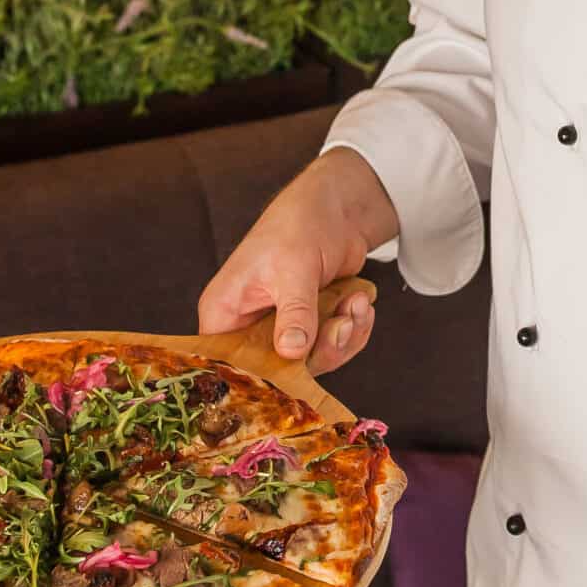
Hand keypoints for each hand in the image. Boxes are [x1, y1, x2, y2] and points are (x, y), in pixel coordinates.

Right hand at [195, 147, 396, 378]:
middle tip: (342, 323)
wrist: (338, 208)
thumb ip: (294, 312)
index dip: (258, 377)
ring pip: (313, 361)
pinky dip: (353, 328)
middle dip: (321, 349)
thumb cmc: (298, 225)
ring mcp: (283, 327)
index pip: (228, 363)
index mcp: (226, 312)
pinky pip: (334, 347)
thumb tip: (291, 352)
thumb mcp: (293, 269)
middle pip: (279, 370)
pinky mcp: (312, 325)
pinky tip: (360, 302)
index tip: (294, 376)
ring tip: (356, 303)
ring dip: (344, 335)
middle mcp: (250, 326)